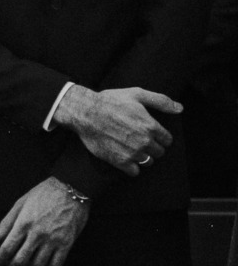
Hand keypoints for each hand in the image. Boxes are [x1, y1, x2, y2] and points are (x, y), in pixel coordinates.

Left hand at [0, 177, 89, 265]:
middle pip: (21, 259)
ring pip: (38, 265)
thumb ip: (6, 223)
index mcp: (23, 223)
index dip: (0, 259)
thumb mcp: (20, 203)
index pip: (7, 247)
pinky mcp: (66, 243)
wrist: (70, 189)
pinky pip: (56, 264)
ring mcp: (53, 240)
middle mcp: (37, 234)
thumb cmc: (43, 194)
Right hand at [53, 86, 178, 175]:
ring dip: (142, 157)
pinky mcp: (120, 161)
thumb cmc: (110, 101)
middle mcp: (144, 141)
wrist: (85, 112)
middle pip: (159, 152)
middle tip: (138, 140)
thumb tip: (179, 108)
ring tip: (130, 148)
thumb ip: (160, 100)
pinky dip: (131, 167)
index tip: (149, 133)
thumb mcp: (136, 94)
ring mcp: (133, 153)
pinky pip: (135, 172)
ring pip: (148, 162)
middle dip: (152, 147)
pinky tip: (124, 156)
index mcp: (151, 126)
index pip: (167, 140)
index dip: (159, 136)